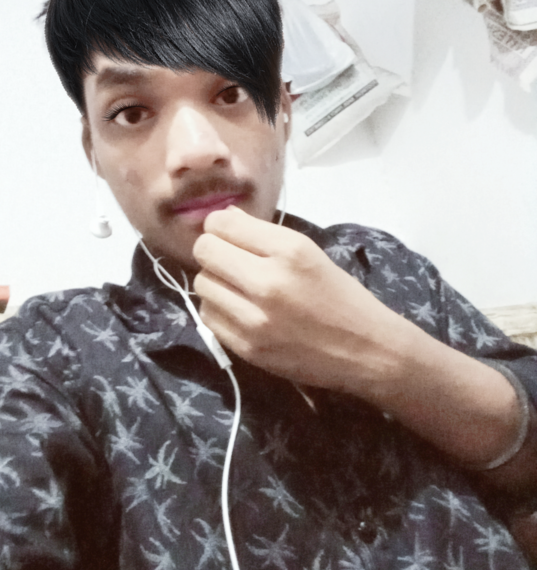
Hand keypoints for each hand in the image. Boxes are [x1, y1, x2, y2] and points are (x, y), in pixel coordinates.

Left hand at [192, 207, 404, 397]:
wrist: (366, 351)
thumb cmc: (340, 296)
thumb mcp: (310, 253)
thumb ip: (263, 234)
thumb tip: (222, 218)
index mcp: (290, 251)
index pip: (223, 223)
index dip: (218, 225)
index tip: (227, 233)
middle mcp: (269, 282)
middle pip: (205, 251)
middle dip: (212, 250)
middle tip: (228, 259)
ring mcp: (255, 319)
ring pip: (202, 283)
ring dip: (214, 281)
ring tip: (236, 286)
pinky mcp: (247, 348)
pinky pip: (208, 316)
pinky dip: (218, 309)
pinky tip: (238, 309)